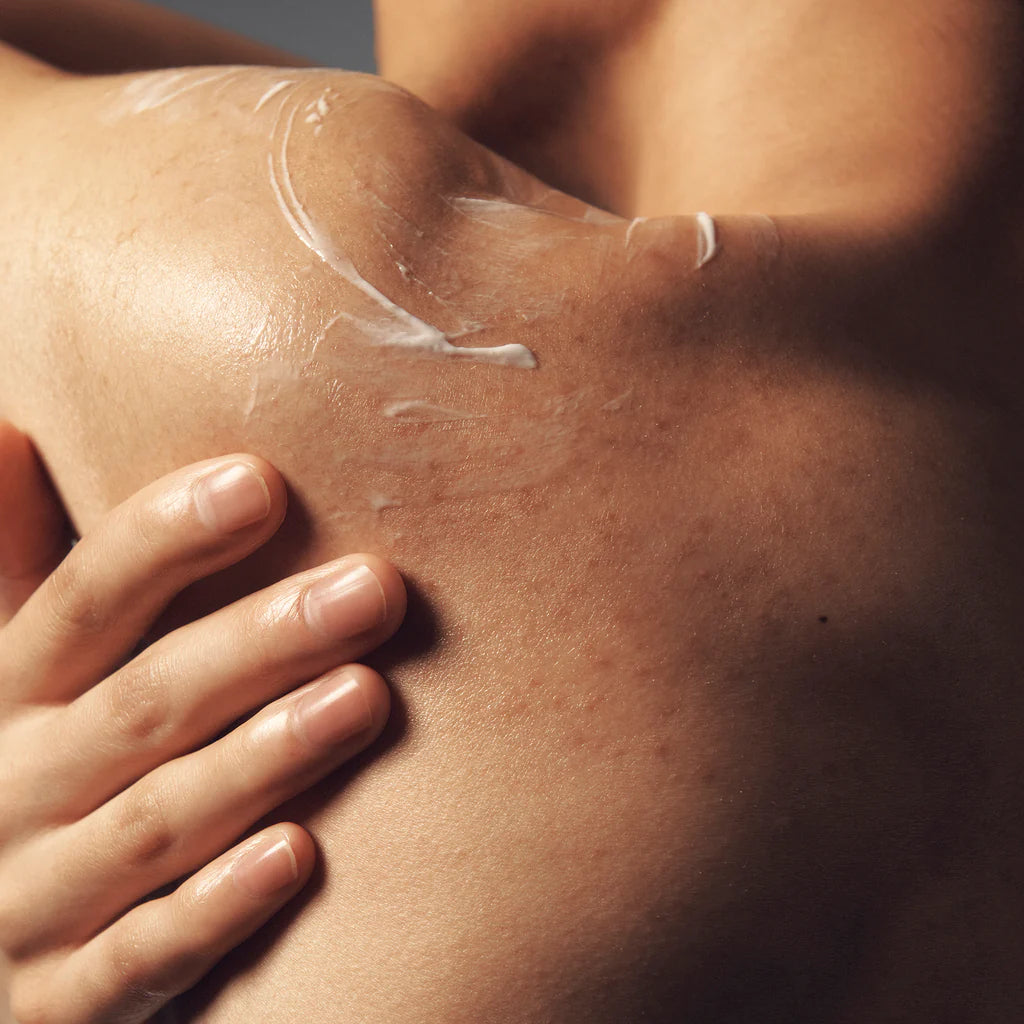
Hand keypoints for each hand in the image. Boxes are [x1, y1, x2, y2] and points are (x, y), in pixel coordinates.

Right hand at [0, 423, 405, 1023]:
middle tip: (374, 587)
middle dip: (259, 642)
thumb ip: (28, 572)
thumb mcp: (13, 675)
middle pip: (144, 703)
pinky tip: (299, 854)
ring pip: (158, 822)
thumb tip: (5, 427)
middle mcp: (17, 793)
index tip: (261, 481)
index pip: (82, 602)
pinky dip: (216, 907)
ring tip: (366, 696)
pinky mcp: (67, 1001)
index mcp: (10, 702)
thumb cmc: (37, 781)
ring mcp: (35, 903)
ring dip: (262, 757)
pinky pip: (144, 958)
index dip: (163, 539)